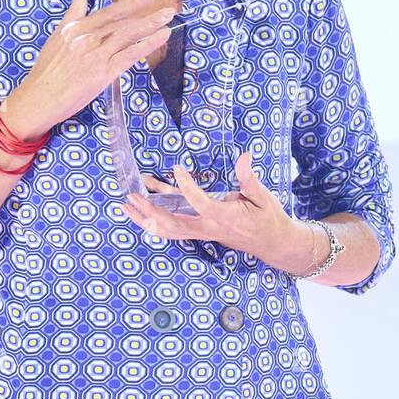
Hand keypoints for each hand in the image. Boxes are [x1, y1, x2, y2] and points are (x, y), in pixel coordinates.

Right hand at [0, 0, 175, 139]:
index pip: (110, 12)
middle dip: (148, 14)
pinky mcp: (104, 72)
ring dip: (152, 25)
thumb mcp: (57, 36)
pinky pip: (131, 54)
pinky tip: (161, 37)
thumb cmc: (47, 70)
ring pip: (129, 35)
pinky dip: (148, 44)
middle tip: (169, 8)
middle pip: (123, 23)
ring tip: (169, 18)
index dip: (131, 3)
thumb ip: (72, 13)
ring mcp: (97, 55)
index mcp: (77, 28)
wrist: (40, 98)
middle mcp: (88, 38)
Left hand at [120, 152, 309, 270]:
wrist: (272, 243)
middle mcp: (209, 227)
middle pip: (172, 224)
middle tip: (132, 196)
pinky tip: (143, 211)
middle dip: (149, 211)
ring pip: (168, 229)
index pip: (199, 202)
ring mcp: (203, 231)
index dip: (187, 186)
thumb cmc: (268, 218)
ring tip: (127, 205)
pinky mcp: (201, 231)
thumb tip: (244, 156)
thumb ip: (249, 178)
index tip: (178, 167)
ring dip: (146, 218)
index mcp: (224, 217)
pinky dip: (156, 221)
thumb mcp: (263, 196)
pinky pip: (174, 229)